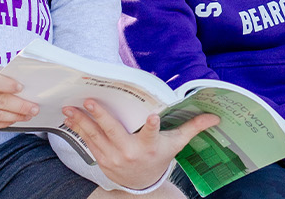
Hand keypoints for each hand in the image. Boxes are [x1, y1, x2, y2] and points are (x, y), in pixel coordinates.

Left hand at [63, 99, 219, 189]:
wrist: (142, 184)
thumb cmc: (159, 157)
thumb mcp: (175, 144)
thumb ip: (192, 127)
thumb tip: (215, 116)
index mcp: (149, 146)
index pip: (151, 135)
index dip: (151, 126)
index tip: (151, 117)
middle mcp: (130, 152)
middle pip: (114, 132)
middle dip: (101, 117)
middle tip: (90, 101)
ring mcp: (113, 157)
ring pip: (95, 137)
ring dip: (81, 122)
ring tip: (70, 108)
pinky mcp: (101, 159)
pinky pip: (88, 143)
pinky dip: (78, 130)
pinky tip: (70, 117)